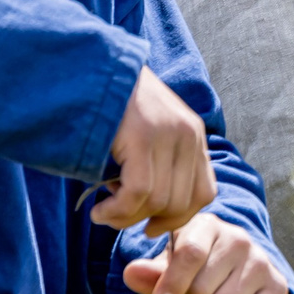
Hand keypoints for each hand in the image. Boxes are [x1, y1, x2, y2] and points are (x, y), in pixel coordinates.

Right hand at [100, 67, 217, 237]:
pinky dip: (117, 211)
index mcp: (193, 134)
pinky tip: (99, 210)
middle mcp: (187, 134)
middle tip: (117, 218)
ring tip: (103, 213)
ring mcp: (166, 135)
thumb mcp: (146, 132)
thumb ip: (157, 163)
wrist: (89, 67)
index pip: (204, 193)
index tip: (149, 226)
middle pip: (182, 204)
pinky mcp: (141, 137)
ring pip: (159, 202)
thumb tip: (151, 213)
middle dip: (147, 221)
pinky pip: (138, 192)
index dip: (178, 218)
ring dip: (126, 218)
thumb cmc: (109, 105)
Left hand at [119, 214, 292, 293]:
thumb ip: (150, 274)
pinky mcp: (278, 287)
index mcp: (207, 226)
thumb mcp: (170, 264)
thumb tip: (132, 273)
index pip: (191, 254)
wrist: (240, 269)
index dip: (173, 285)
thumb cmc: (197, 266)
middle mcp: (239, 240)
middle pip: (203, 290)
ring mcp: (262, 263)